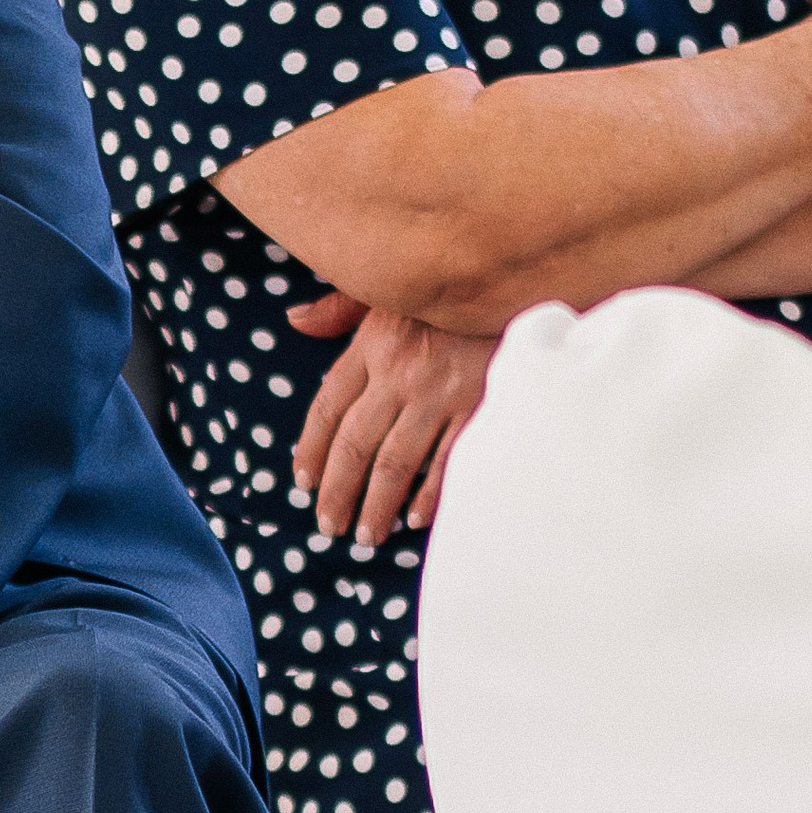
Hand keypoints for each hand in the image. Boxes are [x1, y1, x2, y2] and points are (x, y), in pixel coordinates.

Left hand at [289, 293, 495, 549]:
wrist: (516, 276)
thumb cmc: (447, 285)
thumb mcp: (387, 284)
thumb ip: (339, 307)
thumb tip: (296, 320)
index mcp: (374, 343)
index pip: (327, 407)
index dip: (311, 449)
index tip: (303, 482)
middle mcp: (400, 372)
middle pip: (355, 443)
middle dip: (337, 491)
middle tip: (328, 525)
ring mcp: (441, 392)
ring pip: (395, 461)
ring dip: (376, 504)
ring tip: (366, 536)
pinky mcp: (480, 405)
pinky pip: (449, 459)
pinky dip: (430, 493)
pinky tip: (414, 518)